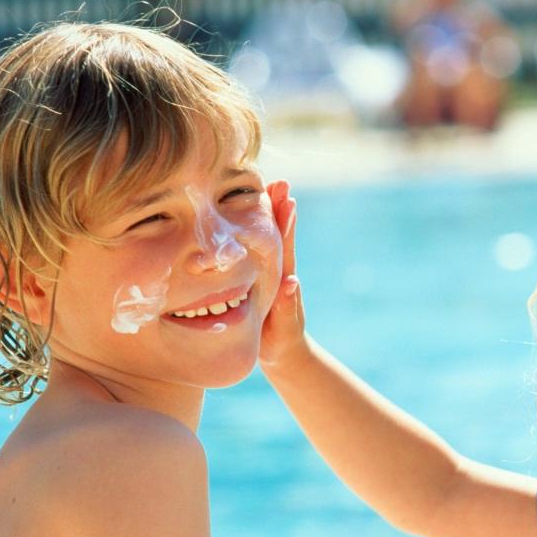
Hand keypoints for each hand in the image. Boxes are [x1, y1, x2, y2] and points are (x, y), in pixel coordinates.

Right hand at [260, 181, 306, 369]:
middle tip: (279, 182)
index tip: (288, 199)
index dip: (285, 223)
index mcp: (283, 278)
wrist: (284, 353)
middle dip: (277, 209)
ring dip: (267, 216)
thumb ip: (287, 305)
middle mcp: (278, 271)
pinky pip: (254, 253)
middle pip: (278, 236)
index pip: (284, 246)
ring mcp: (269, 275)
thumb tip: (293, 282)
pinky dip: (251, 233)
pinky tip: (243, 218)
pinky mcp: (258, 281)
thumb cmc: (283, 341)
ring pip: (267, 241)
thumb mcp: (284, 326)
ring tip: (267, 189)